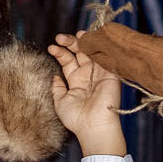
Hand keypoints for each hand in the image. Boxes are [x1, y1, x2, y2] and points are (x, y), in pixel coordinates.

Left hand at [49, 34, 125, 155]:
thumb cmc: (76, 118)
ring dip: (86, 40)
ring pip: (94, 51)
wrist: (93, 127)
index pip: (68, 60)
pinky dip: (102, 46)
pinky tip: (93, 37)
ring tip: (77, 34)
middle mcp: (88, 75)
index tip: (51, 48)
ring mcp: (100, 74)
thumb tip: (55, 77)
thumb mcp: (60, 101)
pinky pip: (107, 57)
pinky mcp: (111, 75)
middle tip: (60, 38)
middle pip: (80, 52)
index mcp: (76, 80)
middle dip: (70, 42)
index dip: (60, 52)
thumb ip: (57, 88)